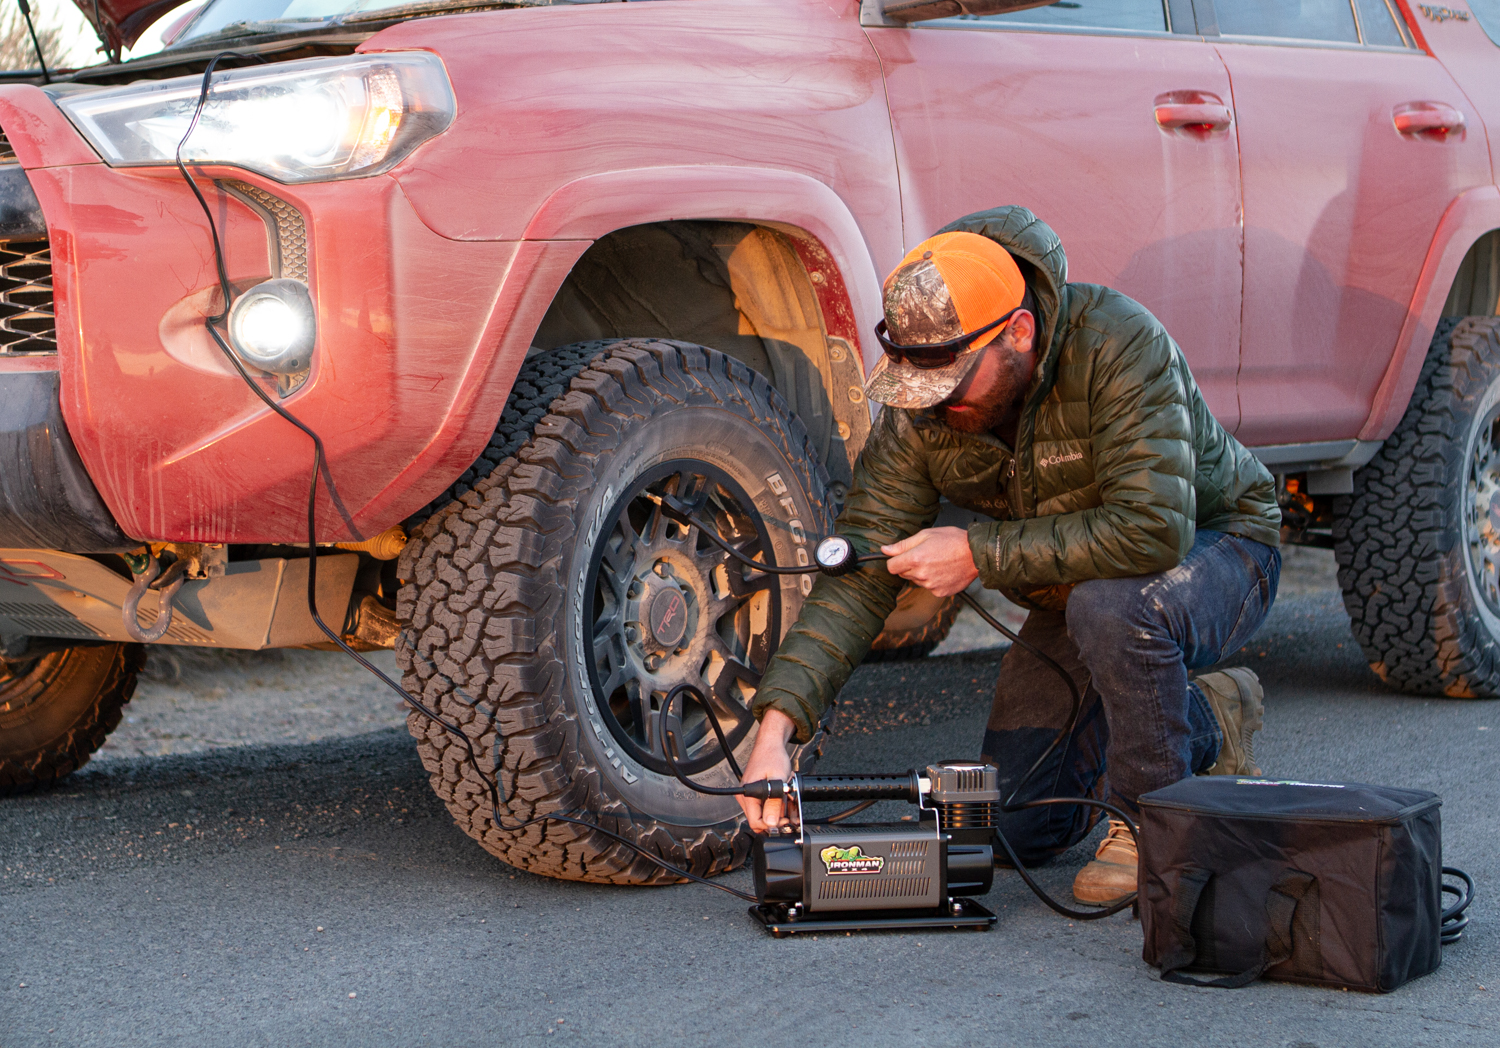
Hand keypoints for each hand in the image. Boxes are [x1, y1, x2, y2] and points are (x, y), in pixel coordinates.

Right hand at [737, 708, 795, 833]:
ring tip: (786, 802)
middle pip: (758, 820)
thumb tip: (771, 822)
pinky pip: (762, 806)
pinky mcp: (753, 793)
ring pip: (761, 814)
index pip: (755, 822)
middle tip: (787, 812)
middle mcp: (745, 796)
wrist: (770, 744)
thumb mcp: (778, 780)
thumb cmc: (773, 757)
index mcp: (748, 794)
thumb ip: (774, 802)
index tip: (784, 820)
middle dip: (774, 819)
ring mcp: (748, 795)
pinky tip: (781, 798)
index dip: (771, 825)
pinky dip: (773, 805)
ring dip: (775, 812)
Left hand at [880, 526, 978, 596]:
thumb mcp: (926, 535)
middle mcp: (921, 575)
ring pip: (916, 581)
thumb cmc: (953, 540)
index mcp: (914, 559)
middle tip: (925, 555)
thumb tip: (885, 550)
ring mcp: (931, 585)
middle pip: (903, 574)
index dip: (895, 561)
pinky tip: (944, 571)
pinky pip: (929, 587)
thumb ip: (903, 545)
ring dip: (922, 573)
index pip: (891, 567)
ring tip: (938, 562)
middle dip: (909, 566)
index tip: (902, 557)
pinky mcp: (940, 592)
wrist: (976, 553)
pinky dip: (934, 581)